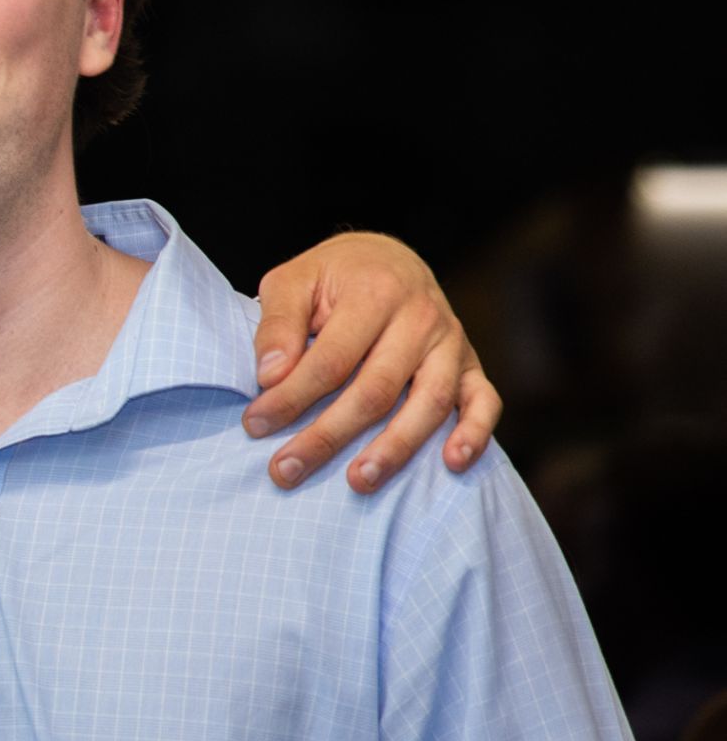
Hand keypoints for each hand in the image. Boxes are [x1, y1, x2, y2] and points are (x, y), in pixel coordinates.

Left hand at [248, 232, 498, 492]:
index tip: (255, 425)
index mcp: (375, 294)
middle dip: (328, 435)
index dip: (292, 397)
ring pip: (429, 403)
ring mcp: (451, 344)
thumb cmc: (332, 278)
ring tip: (359, 481)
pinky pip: (484, 401)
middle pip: (376, 389)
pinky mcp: (469, 364)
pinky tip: (453, 463)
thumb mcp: (292, 281)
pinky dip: (475, 432)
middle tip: (286, 470)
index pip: (331, 359)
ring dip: (395, 447)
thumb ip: (277, 325)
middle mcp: (421, 318)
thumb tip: (270, 376)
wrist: (388, 259)